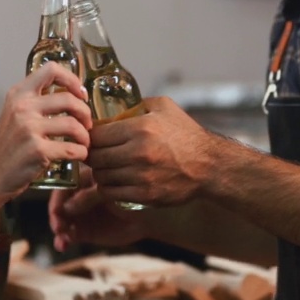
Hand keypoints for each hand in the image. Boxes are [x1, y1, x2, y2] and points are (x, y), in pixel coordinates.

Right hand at [0, 62, 92, 202]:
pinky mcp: (37, 150)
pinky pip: (72, 149)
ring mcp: (29, 129)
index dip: (72, 79)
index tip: (80, 94)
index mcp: (18, 94)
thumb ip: (36, 102)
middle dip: (85, 112)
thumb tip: (73, 96)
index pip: (51, 69)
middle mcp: (23, 107)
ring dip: (85, 136)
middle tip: (87, 124)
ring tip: (83, 142)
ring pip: (74, 125)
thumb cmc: (7, 147)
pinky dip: (81, 153)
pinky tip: (78, 155)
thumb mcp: (14, 114)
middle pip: (69, 99)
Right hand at [49, 165, 146, 252]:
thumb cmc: (131, 197)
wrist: (146, 218)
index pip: (64, 186)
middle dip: (56, 217)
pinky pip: (68, 235)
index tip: (56, 210)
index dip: (58, 198)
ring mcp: (80, 214)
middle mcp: (78, 196)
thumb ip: (89, 196)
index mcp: (85, 179)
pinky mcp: (82, 230)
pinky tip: (63, 245)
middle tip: (59, 227)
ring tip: (62, 240)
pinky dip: (63, 240)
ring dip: (58, 231)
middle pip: (59, 204)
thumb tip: (66, 207)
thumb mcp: (110, 192)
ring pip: (61, 221)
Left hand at [86, 96, 214, 206]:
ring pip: (101, 176)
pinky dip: (108, 188)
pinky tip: (115, 181)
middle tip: (96, 153)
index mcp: (140, 128)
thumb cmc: (186, 134)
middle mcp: (138, 153)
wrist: (209, 165)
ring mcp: (141, 177)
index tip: (91, 137)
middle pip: (95, 157)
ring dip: (100, 172)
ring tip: (107, 167)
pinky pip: (111, 193)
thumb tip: (113, 106)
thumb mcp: (164, 107)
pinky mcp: (145, 195)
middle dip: (92, 155)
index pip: (96, 135)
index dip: (90, 136)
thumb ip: (137, 104)